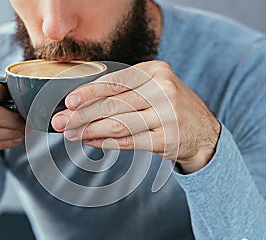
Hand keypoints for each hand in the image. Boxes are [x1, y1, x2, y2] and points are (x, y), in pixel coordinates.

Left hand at [52, 60, 219, 173]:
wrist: (203, 132)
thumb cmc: (170, 107)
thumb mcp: (153, 87)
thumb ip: (124, 90)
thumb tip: (83, 100)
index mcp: (156, 72)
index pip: (114, 82)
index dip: (88, 92)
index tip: (68, 101)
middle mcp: (163, 90)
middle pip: (113, 103)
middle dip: (82, 114)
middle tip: (61, 122)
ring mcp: (166, 115)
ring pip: (118, 123)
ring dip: (90, 130)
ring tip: (72, 134)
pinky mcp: (166, 138)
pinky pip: (129, 141)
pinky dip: (107, 142)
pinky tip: (92, 141)